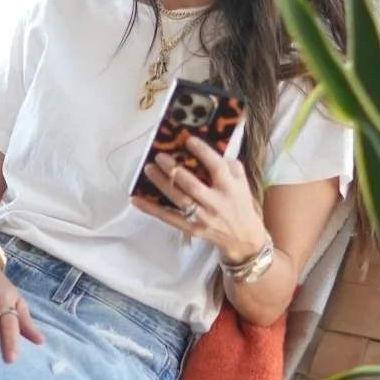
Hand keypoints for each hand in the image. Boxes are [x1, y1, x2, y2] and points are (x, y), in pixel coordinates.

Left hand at [133, 136, 268, 264]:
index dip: (203, 152)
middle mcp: (216, 202)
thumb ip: (229, 164)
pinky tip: (136, 200)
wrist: (243, 239)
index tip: (188, 140)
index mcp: (230, 187)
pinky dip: (151, 209)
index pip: (216, 167)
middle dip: (174, 170)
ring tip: (148, 169)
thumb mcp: (242, 182)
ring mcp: (203, 217)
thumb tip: (210, 148)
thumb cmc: (240, 204)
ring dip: (162, 184)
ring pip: (179, 200)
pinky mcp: (192, 229)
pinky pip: (169, 218)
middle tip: (159, 156)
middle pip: (192, 185)